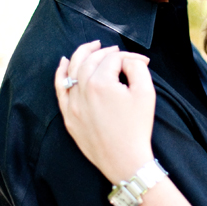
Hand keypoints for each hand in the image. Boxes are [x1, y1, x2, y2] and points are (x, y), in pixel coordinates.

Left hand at [54, 40, 156, 181]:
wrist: (125, 160)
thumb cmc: (137, 127)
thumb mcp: (146, 92)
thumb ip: (136, 67)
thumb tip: (127, 60)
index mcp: (101, 83)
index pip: (113, 59)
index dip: (129, 58)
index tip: (142, 64)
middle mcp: (82, 91)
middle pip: (91, 60)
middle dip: (106, 52)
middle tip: (118, 51)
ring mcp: (72, 104)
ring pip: (73, 70)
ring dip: (82, 54)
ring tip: (93, 45)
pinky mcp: (68, 116)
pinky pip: (60, 89)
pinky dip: (60, 73)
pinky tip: (64, 62)